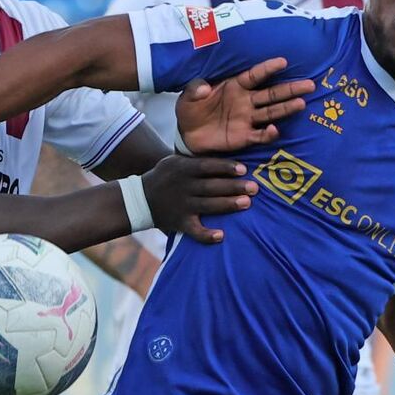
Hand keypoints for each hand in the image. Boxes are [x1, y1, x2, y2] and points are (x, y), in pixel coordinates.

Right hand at [141, 155, 256, 242]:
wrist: (140, 198)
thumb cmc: (165, 176)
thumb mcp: (175, 161)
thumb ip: (197, 160)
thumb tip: (225, 158)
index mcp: (183, 169)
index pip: (207, 166)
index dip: (225, 167)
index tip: (243, 169)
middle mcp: (183, 187)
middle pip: (212, 186)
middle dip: (234, 187)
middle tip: (254, 188)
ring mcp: (182, 206)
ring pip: (208, 206)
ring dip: (228, 204)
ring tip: (246, 203)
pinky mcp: (180, 222)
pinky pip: (194, 231)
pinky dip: (206, 235)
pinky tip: (221, 236)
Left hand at [176, 57, 314, 153]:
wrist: (188, 135)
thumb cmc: (191, 109)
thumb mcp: (187, 96)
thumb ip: (195, 89)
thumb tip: (203, 87)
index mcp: (235, 86)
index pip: (255, 75)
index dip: (268, 69)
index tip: (283, 61)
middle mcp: (246, 101)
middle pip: (272, 94)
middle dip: (290, 89)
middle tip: (309, 84)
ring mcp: (248, 119)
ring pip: (272, 112)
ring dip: (286, 108)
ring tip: (302, 103)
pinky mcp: (245, 136)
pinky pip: (260, 135)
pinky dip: (268, 133)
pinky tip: (275, 130)